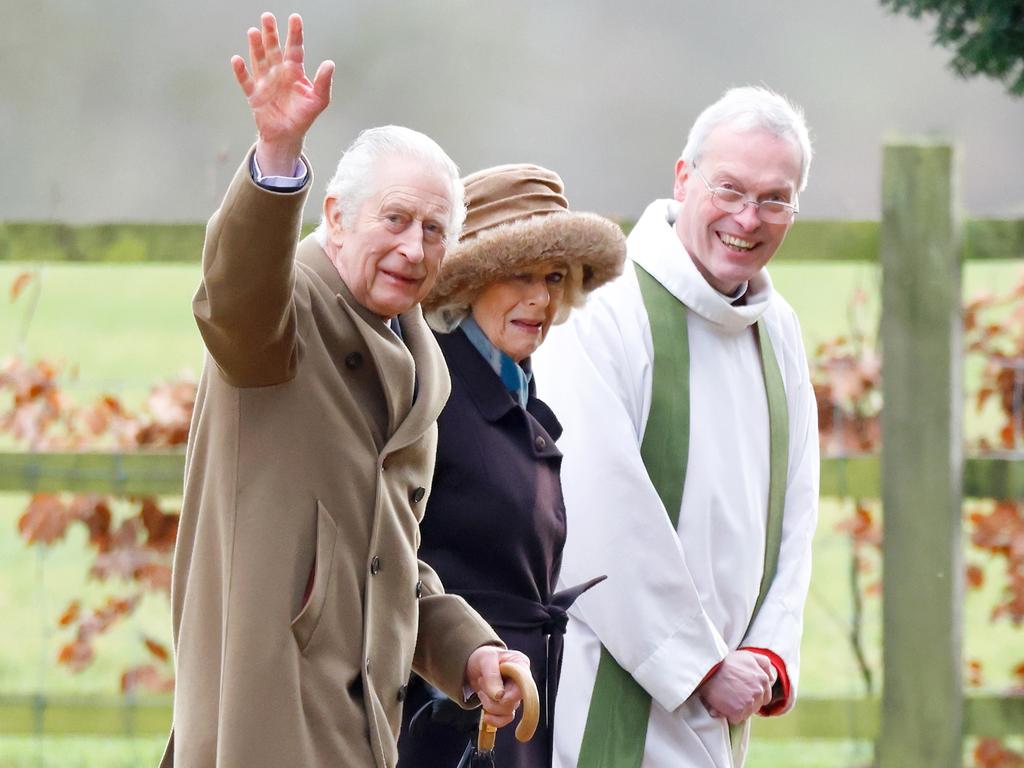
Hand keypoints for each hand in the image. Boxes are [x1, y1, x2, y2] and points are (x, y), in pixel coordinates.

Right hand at [231, 13, 333, 174]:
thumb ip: (323, 82)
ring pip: (259, 60)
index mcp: (294, 71)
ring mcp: (265, 82)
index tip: (295, 18)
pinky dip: (241, 71)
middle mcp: (278, 72)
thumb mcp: (319, 100)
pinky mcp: (254, 95)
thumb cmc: (303, 116)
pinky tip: (237, 60)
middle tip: (267, 16)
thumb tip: (329, 63)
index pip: (295, 49)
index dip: (295, 34)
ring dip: (256, 47)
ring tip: (253, 31)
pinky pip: (246, 81)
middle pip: (274, 49)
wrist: (287, 136)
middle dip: (271, 34)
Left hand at [464, 647, 529, 728]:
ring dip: (490, 706)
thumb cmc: (483, 657)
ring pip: (508, 711)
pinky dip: (495, 720)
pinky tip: (486, 716)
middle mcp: (521, 682)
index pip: (525, 685)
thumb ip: (492, 675)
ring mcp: (514, 694)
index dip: (513, 695)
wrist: (473, 665)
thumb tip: (498, 696)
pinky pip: (506, 719)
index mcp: (521, 666)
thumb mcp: (486, 659)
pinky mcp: (507, 705)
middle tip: (481, 683)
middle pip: (515, 701)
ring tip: (482, 692)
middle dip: (494, 699)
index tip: (499, 697)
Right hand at [698, 650, 773, 724]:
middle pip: (757, 705)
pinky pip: (737, 719)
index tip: (742, 690)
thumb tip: (773, 677)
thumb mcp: (747, 656)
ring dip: (738, 709)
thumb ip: (764, 663)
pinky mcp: (738, 712)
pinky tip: (723, 705)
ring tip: (727, 698)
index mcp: (763, 679)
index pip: (765, 695)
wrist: (708, 670)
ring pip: (748, 713)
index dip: (753, 694)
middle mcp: (759, 691)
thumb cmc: (726, 662)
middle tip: (733, 693)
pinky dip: (730, 715)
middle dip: (747, 702)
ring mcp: (749, 702)